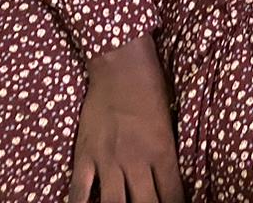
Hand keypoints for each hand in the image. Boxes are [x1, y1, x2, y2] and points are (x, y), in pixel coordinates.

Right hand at [70, 35, 182, 202]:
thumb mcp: (168, 121)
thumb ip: (167, 152)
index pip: (173, 195)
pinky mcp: (85, 156)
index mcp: (162, 152)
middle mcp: (136, 162)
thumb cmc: (151, 86)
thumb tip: (169, 176)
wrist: (122, 64)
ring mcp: (108, 161)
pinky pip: (79, 193)